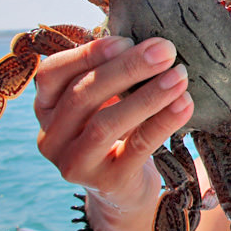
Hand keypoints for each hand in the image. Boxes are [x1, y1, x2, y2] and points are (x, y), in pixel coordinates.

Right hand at [32, 35, 194, 211]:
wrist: (125, 190)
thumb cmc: (116, 132)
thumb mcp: (104, 102)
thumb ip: (112, 74)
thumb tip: (148, 43)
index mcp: (46, 108)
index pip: (51, 74)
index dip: (86, 54)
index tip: (125, 39)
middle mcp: (51, 137)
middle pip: (82, 95)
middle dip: (127, 69)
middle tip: (164, 51)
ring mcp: (74, 164)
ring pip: (105, 124)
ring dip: (147, 96)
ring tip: (179, 76)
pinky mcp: (106, 183)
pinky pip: (137, 147)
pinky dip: (163, 123)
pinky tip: (184, 104)